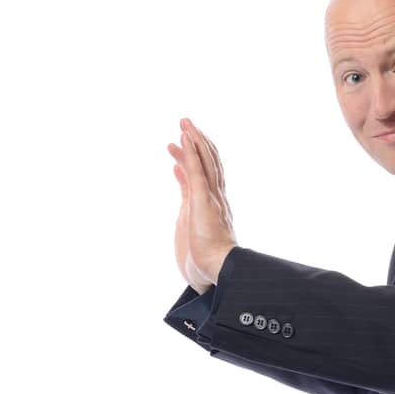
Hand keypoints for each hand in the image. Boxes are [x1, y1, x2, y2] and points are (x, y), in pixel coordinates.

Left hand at [167, 117, 237, 291]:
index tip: (186, 139)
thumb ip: (186, 192)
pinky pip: (198, 172)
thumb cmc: (205, 257)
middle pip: (210, 162)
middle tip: (186, 123)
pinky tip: (185, 137)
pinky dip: (193, 153)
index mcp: (214, 204)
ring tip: (185, 123)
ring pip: (206, 162)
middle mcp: (216, 198)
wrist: (216, 271)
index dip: (199, 153)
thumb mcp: (189, 217)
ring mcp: (211, 199)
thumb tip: (178, 171)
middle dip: (198, 141)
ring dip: (195, 140)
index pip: (208, 172)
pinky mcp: (204, 202)